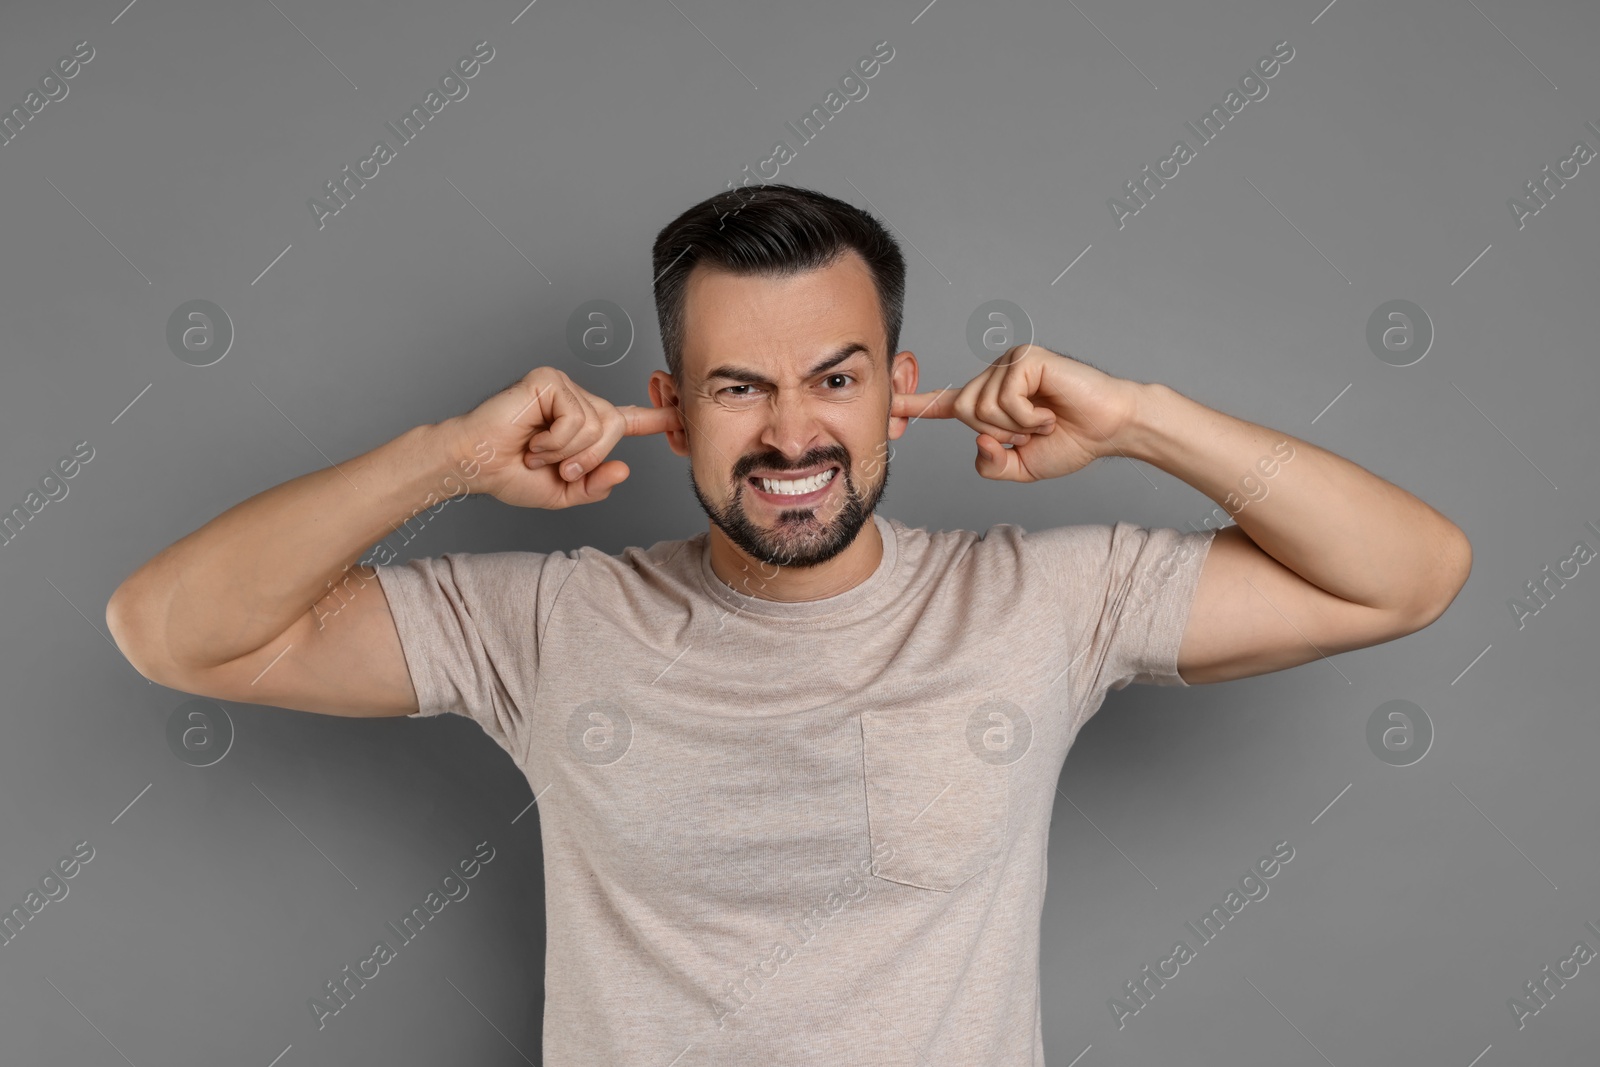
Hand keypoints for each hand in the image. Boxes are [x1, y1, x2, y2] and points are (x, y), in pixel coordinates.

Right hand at [446, 367, 680, 508]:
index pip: (627, 420)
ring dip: (567, 451)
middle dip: (589, 457)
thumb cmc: (509, 474)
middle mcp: (577, 400)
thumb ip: (595, 485)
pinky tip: (533, 441)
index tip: (681, 414)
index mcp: (583, 425)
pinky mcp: (549, 379)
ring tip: (538, 453)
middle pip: (614, 428)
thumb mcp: (563, 492)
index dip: (656, 418)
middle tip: (557, 467)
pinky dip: (556, 440)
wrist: (474, 465)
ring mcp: (563, 386)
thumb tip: (625, 468)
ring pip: (597, 425)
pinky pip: (576, 417)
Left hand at [890, 344, 1142, 481]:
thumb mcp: (1021, 467)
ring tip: (1045, 419)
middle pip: (963, 411)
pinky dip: (1028, 417)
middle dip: (999, 432)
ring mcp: (1009, 363)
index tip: (887, 408)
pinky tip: (1049, 412)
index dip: (914, 405)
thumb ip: (991, 465)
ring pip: (982, 406)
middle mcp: (994, 378)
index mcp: (989, 403)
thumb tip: (978, 441)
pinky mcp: (1025, 358)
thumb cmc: (1071, 442)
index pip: (944, 404)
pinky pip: (1005, 398)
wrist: (1110, 430)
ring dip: (1017, 425)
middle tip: (1033, 430)